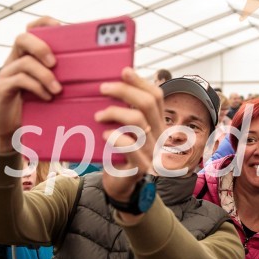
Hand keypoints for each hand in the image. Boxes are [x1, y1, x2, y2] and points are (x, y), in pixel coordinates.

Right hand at [0, 17, 61, 147]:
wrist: (8, 130)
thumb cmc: (30, 107)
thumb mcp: (47, 88)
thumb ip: (58, 76)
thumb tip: (87, 71)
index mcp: (25, 56)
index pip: (31, 30)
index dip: (44, 23)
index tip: (61, 27)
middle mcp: (13, 61)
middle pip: (22, 38)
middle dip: (42, 47)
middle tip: (55, 62)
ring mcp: (6, 74)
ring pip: (25, 62)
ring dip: (45, 74)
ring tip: (57, 89)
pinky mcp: (1, 88)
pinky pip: (19, 80)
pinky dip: (36, 87)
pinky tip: (47, 96)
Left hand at [96, 68, 165, 204]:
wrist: (121, 187)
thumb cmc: (119, 155)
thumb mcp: (124, 130)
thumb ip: (125, 111)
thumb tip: (113, 85)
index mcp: (158, 124)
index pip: (157, 96)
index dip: (140, 82)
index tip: (123, 70)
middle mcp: (159, 136)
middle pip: (147, 104)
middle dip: (124, 91)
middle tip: (103, 88)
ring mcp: (152, 152)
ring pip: (139, 122)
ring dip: (115, 113)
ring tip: (98, 115)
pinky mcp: (141, 167)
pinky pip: (131, 147)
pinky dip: (116, 137)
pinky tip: (104, 135)